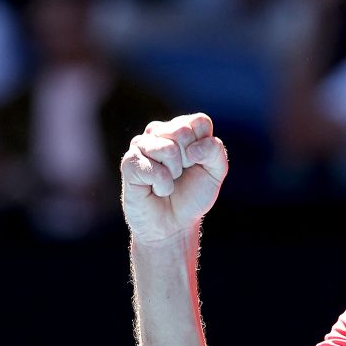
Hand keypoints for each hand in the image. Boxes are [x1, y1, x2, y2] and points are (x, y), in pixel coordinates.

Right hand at [120, 113, 227, 242]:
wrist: (173, 224)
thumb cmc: (193, 195)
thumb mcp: (216, 172)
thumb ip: (215, 151)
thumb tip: (192, 148)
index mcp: (182, 129)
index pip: (199, 122)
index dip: (204, 147)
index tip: (198, 163)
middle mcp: (160, 132)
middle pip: (182, 131)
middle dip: (189, 160)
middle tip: (181, 174)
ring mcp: (142, 145)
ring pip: (167, 149)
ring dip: (174, 173)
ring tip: (168, 181)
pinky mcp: (129, 162)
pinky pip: (154, 169)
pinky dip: (162, 186)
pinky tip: (156, 189)